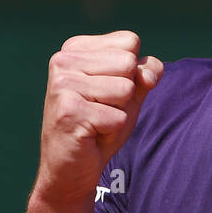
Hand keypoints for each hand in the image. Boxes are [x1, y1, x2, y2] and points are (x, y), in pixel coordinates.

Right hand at [31, 30, 162, 208]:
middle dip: (125, 94)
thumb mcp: (130, 94)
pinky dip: (112, 132)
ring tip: (96, 123)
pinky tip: (91, 136)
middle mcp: (63, 60)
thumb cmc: (101, 126)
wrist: (71, 170)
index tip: (107, 93)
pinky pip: (118, 118)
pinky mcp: (68, 111)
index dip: (131, 73)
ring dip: (119, 114)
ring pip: (125, 90)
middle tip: (101, 111)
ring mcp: (63, 84)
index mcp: (76, 48)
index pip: (130, 42)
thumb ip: (146, 74)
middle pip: (129, 63)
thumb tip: (148, 74)